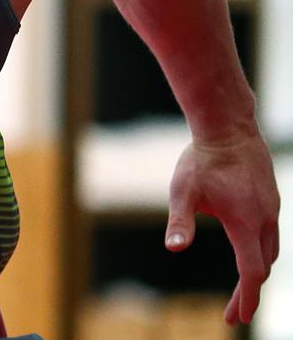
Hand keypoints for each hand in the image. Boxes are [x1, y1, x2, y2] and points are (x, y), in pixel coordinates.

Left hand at [165, 130, 279, 324]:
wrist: (227, 128)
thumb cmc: (201, 160)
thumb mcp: (183, 191)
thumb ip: (180, 221)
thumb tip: (174, 248)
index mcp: (246, 223)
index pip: (251, 272)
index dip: (245, 297)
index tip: (236, 317)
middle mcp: (265, 219)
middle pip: (263, 267)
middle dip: (248, 293)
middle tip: (234, 313)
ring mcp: (272, 208)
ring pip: (271, 251)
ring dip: (257, 273)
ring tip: (242, 289)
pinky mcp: (271, 198)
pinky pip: (271, 234)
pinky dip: (262, 252)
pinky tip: (248, 252)